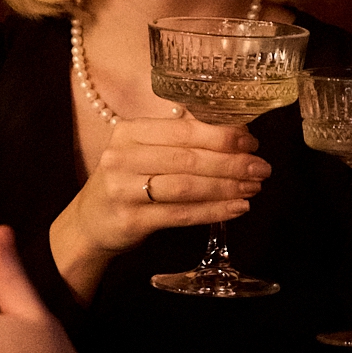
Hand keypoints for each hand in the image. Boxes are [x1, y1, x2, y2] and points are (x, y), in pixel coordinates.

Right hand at [51, 115, 269, 301]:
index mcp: (130, 131)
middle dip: (231, 163)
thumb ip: (180, 139)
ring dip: (227, 187)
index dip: (222, 136)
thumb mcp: (144, 151)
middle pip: (188, 159)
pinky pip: (181, 214)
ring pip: (187, 187)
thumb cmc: (128, 180)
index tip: (251, 143)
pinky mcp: (131, 220)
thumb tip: (236, 131)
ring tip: (254, 188)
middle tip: (261, 168)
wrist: (90, 222)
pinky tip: (236, 208)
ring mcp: (124, 189)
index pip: (183, 131)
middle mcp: (123, 157)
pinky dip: (213, 211)